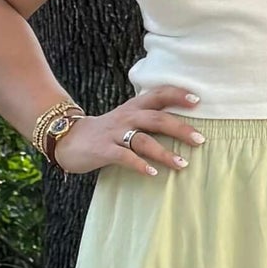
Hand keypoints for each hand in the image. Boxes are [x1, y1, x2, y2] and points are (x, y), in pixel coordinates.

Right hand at [52, 87, 203, 175]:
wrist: (66, 138)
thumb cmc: (104, 132)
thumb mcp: (126, 119)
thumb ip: (148, 119)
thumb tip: (181, 126)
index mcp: (133, 107)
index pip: (158, 95)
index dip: (177, 94)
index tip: (198, 99)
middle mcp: (126, 117)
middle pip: (156, 118)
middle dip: (179, 128)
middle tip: (200, 139)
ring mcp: (114, 134)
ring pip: (143, 140)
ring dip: (164, 152)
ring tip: (183, 164)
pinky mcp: (103, 150)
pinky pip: (124, 157)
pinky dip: (139, 164)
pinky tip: (153, 173)